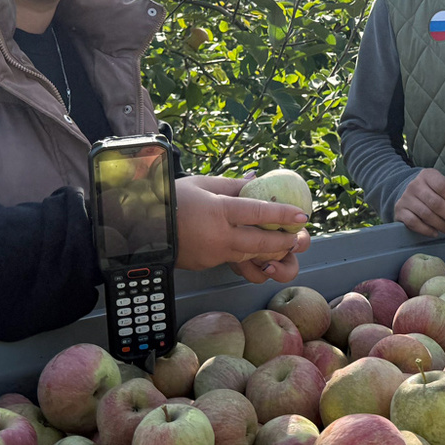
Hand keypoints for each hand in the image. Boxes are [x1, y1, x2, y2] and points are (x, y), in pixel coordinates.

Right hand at [173, 176, 309, 283]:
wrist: (142, 227)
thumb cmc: (172, 199)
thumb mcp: (202, 184)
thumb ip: (232, 185)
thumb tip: (256, 180)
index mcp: (219, 211)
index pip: (259, 213)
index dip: (283, 215)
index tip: (302, 215)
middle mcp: (219, 236)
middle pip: (261, 243)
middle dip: (284, 241)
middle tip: (298, 236)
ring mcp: (213, 254)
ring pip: (251, 256)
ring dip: (269, 252)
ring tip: (281, 243)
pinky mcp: (207, 264)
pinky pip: (233, 261)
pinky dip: (247, 256)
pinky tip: (254, 249)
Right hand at [393, 168, 444, 237]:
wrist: (407, 192)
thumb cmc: (433, 189)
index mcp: (428, 175)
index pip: (443, 186)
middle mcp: (414, 185)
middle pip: (435, 202)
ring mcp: (405, 198)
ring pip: (426, 214)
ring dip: (441, 224)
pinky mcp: (400, 211)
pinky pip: (414, 223)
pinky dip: (426, 230)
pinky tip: (436, 233)